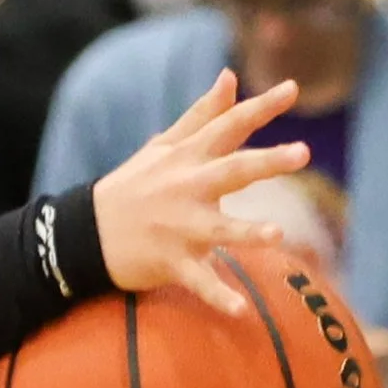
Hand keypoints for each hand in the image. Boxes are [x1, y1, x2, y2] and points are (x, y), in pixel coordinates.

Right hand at [90, 72, 310, 316]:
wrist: (85, 235)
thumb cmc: (131, 187)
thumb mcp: (163, 146)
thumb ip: (202, 114)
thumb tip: (230, 75)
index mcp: (187, 158)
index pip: (228, 126)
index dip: (261, 107)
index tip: (292, 89)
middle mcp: (187, 189)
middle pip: (232, 171)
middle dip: (267, 163)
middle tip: (302, 153)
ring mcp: (179, 228)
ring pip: (218, 230)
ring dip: (247, 233)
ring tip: (277, 234)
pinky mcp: (171, 263)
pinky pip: (198, 282)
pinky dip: (217, 297)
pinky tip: (240, 311)